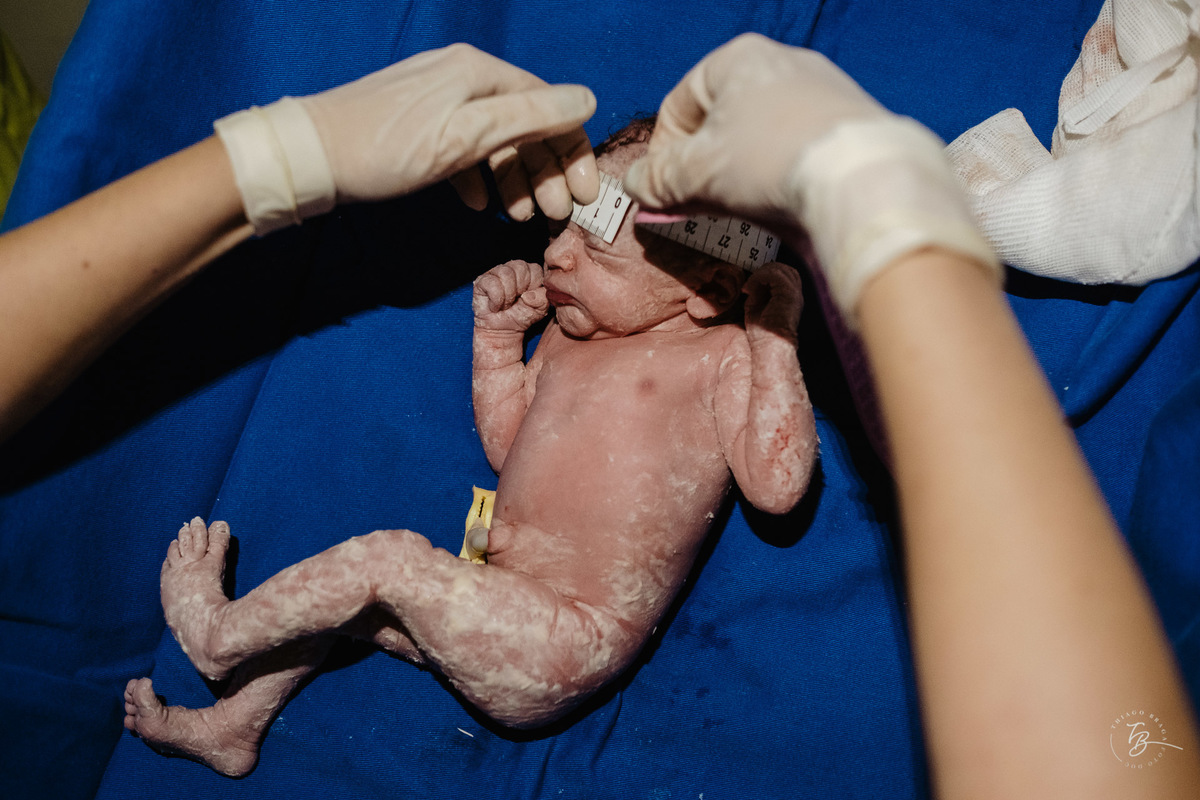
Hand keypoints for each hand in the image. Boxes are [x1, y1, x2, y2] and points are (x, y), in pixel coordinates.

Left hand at [216, 44, 599, 233]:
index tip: (585, 194)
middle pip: (524, 123)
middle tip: (555, 215)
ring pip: (494, 139)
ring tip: (518, 216)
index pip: (549, 106)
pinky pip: (463, 147)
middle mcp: (462, 76)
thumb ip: (529, 117)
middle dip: (545, 171)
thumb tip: (586, 99)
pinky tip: (477, 204)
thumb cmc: (387, 149)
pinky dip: (478, 176)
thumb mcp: (466, 136)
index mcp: (478, 73)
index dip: (573, 150)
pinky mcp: (418, 124)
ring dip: (514, 178)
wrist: (309, 156)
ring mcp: (438, 99)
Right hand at [473, 260, 548, 332]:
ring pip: (506, 273)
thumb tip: (529, 295)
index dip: (534, 286)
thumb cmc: (521, 316)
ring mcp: (496, 272)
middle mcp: (512, 269)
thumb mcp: (539, 310)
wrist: (502, 330)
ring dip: (508, 295)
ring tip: (506, 305)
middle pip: (521, 267)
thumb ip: (542, 299)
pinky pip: (492, 283)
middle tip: (516, 302)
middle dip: (520, 289)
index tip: (528, 299)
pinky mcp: (482, 281)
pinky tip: (495, 306)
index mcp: (529, 272)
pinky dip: (496, 299)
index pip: (535, 269)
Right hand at [623, 33, 997, 321]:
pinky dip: (779, 175)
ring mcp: (822, 91)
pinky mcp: (849, 124)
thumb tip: (636, 185)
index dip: (661, 152)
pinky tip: (780, 204)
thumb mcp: (698, 173)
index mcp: (738, 58)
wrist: (861, 180)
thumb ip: (658, 179)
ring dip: (739, 174)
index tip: (661, 191)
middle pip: (721, 120)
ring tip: (738, 209)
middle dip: (702, 166)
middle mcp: (783, 62)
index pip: (678, 104)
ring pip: (760, 136)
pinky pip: (797, 148)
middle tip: (695, 205)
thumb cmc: (769, 161)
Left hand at [743, 262, 802, 345]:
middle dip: (764, 271)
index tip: (750, 286)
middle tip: (750, 284)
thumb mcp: (756, 306)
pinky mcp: (788, 294)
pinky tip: (749, 289)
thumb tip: (751, 283)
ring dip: (761, 274)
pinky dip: (758, 277)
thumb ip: (756, 292)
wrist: (769, 345)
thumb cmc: (762, 332)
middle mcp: (795, 292)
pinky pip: (774, 275)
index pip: (783, 273)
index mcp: (789, 296)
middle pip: (784, 268)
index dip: (766, 274)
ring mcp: (793, 292)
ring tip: (749, 288)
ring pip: (780, 269)